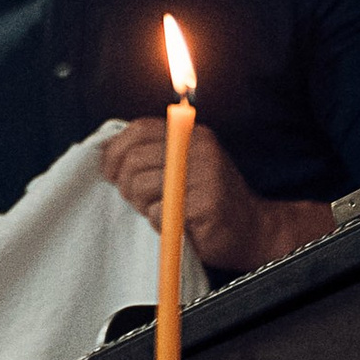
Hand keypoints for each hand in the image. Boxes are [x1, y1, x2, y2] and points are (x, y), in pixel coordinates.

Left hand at [100, 120, 331, 275]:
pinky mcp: (205, 205)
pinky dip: (158, 222)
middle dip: (124, 184)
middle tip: (135, 199)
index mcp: (191, 135)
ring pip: (141, 186)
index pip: (138, 130)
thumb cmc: (208, 201)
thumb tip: (107, 152)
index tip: (109, 172)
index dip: (114, 151)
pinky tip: (175, 225)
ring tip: (158, 211)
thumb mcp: (183, 166)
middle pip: (134, 160)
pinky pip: (158, 211)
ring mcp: (204, 175)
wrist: (253, 230)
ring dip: (140, 205)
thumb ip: (155, 153)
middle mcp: (199, 148)